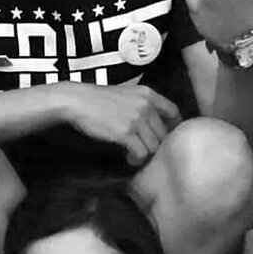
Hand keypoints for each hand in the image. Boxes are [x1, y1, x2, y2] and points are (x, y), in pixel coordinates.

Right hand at [54, 81, 181, 165]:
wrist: (78, 101)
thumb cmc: (98, 99)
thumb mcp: (126, 94)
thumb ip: (143, 105)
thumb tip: (155, 124)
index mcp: (148, 94)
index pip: (173, 112)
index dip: (174, 127)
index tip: (168, 137)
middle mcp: (146, 105)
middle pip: (164, 133)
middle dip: (156, 145)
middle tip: (145, 151)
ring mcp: (136, 119)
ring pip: (154, 146)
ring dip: (146, 154)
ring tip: (135, 156)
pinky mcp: (125, 133)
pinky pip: (141, 153)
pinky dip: (137, 159)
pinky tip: (129, 158)